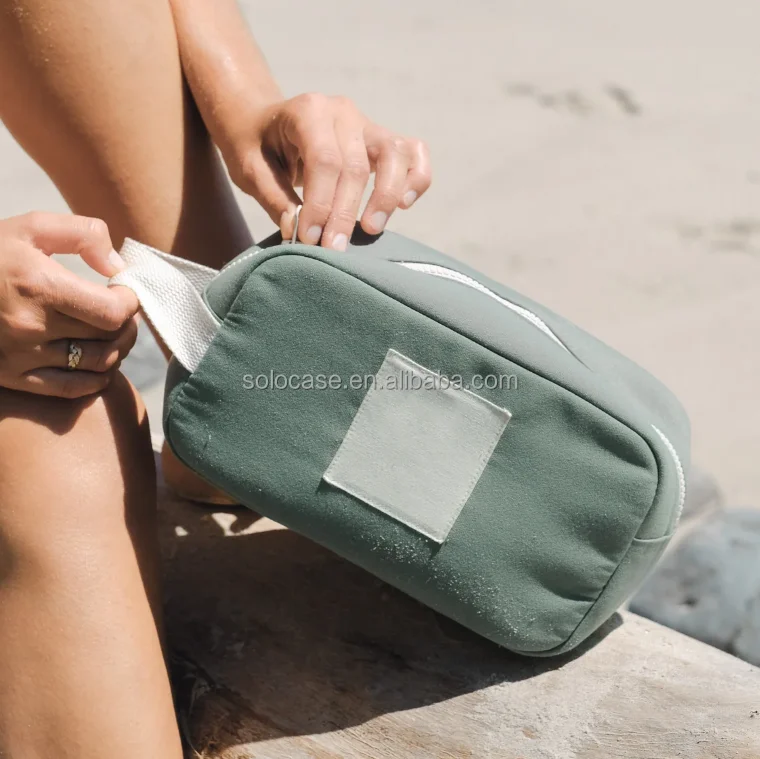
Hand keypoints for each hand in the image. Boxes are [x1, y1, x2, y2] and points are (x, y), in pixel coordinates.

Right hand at [0, 212, 139, 397]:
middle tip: (123, 312)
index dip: (130, 303)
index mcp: (39, 286)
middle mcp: (31, 326)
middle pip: (109, 338)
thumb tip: (117, 266)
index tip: (123, 292)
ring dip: (117, 350)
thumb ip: (83, 234)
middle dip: (126, 324)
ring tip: (113, 334)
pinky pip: (71, 389)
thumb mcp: (30, 228)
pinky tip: (100, 363)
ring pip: (97, 364)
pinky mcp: (13, 376)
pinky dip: (97, 379)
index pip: (112, 312)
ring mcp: (22, 356)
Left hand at [224, 93, 431, 249]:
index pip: (325, 161)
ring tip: (371, 229)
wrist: (264, 123)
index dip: (321, 204)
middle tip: (334, 249)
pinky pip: (414, 154)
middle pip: (356, 166)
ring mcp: (367, 124)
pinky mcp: (382, 140)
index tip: (310, 239)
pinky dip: (416, 178)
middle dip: (345, 213)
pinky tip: (403, 205)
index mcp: (308, 111)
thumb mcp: (250, 169)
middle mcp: (343, 112)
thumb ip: (274, 198)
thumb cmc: (255, 146)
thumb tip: (297, 229)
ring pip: (395, 155)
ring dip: (387, 197)